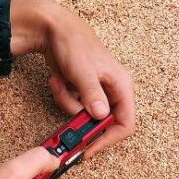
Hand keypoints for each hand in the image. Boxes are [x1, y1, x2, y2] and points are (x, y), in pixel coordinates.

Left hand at [33, 0, 135, 156]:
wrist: (53, 30)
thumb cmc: (73, 45)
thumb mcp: (83, 71)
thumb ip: (92, 95)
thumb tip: (102, 115)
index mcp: (121, 85)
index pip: (125, 122)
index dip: (109, 139)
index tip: (90, 148)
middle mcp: (112, 90)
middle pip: (101, 121)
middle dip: (80, 119)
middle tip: (64, 119)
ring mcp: (95, 91)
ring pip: (83, 114)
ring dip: (66, 103)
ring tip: (58, 83)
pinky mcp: (81, 90)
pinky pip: (72, 105)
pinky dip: (62, 96)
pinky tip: (57, 79)